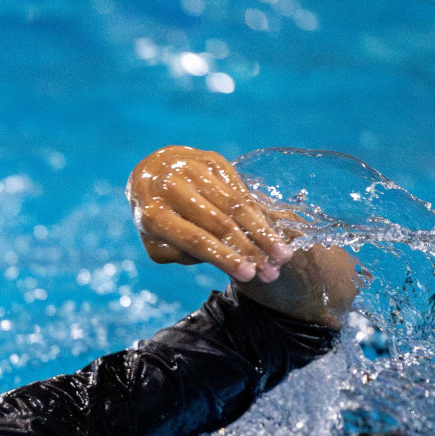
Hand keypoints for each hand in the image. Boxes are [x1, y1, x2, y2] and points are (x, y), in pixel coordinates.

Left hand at [127, 145, 292, 282]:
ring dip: (262, 232)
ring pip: (235, 204)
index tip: (249, 276)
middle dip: (249, 250)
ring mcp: (192, 169)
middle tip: (272, 272)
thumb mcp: (158, 243)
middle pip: (219, 223)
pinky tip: (272, 231)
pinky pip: (240, 188)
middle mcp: (171, 187)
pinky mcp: (212, 159)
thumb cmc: (158, 217)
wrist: (152, 172)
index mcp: (153, 215)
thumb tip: (221, 258)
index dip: (225, 257)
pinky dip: (258, 212)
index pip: (195, 240)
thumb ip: (183, 254)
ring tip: (282, 255)